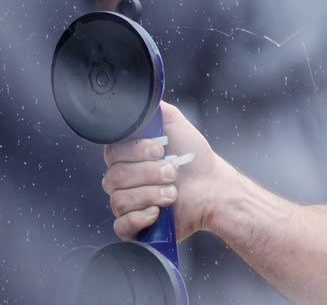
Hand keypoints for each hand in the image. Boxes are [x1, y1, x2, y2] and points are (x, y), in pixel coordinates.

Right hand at [101, 101, 226, 240]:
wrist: (213, 189)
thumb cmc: (194, 159)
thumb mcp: (175, 124)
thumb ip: (154, 109)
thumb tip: (141, 98)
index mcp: (127, 156)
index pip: (112, 152)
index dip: (136, 152)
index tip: (160, 149)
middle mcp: (123, 180)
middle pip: (115, 177)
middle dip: (149, 174)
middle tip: (173, 172)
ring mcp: (127, 204)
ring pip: (120, 200)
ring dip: (151, 194)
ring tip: (173, 193)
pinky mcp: (134, 228)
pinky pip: (121, 226)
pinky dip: (140, 218)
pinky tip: (158, 212)